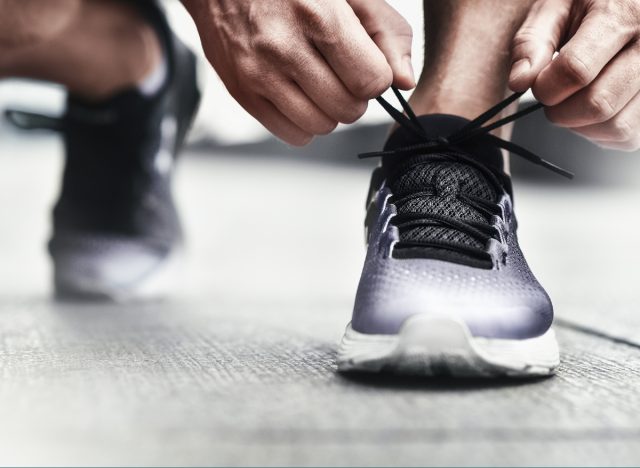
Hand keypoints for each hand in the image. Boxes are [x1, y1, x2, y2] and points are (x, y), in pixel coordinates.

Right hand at [182, 0, 413, 145]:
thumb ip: (387, 31)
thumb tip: (404, 82)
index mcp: (318, 15)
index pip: (370, 80)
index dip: (375, 76)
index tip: (364, 63)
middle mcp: (284, 47)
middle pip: (348, 108)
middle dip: (354, 95)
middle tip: (341, 73)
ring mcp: (259, 74)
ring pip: (322, 126)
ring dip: (330, 111)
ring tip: (319, 82)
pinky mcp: (243, 94)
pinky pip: (294, 135)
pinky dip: (306, 123)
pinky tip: (300, 95)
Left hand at [509, 0, 639, 149]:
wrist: (627, 3)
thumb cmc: (590, 2)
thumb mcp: (555, 6)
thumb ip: (532, 42)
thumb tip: (519, 82)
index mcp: (622, 15)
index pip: (575, 71)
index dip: (545, 87)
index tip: (538, 83)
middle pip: (597, 104)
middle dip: (560, 111)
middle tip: (553, 94)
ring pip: (616, 126)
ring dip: (580, 125)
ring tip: (573, 99)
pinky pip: (627, 136)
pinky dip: (600, 132)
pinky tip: (591, 106)